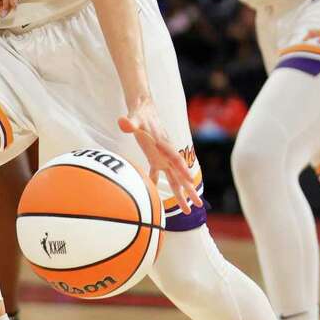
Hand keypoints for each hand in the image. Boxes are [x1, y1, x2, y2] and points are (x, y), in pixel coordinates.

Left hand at [118, 100, 202, 214]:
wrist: (143, 109)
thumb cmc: (139, 113)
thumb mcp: (134, 117)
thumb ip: (130, 122)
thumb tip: (122, 122)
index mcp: (163, 144)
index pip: (175, 158)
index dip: (182, 169)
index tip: (190, 181)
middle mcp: (166, 153)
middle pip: (180, 175)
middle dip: (189, 190)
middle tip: (197, 205)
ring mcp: (162, 157)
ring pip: (173, 178)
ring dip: (180, 194)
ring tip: (187, 210)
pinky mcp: (155, 157)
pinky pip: (158, 174)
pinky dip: (157, 184)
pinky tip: (156, 197)